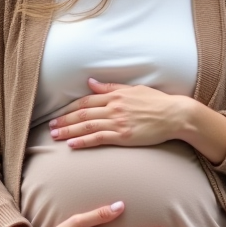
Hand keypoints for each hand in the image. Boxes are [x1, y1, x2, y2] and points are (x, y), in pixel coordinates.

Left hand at [50, 79, 194, 149]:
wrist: (175, 115)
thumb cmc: (157, 102)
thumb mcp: (134, 89)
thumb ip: (111, 87)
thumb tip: (91, 82)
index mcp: (116, 95)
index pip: (87, 100)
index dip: (70, 107)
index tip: (59, 112)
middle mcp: (114, 107)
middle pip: (82, 113)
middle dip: (64, 120)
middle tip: (50, 126)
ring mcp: (118, 122)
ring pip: (86, 126)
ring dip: (68, 131)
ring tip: (55, 135)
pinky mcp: (123, 136)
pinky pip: (98, 138)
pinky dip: (83, 141)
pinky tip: (72, 144)